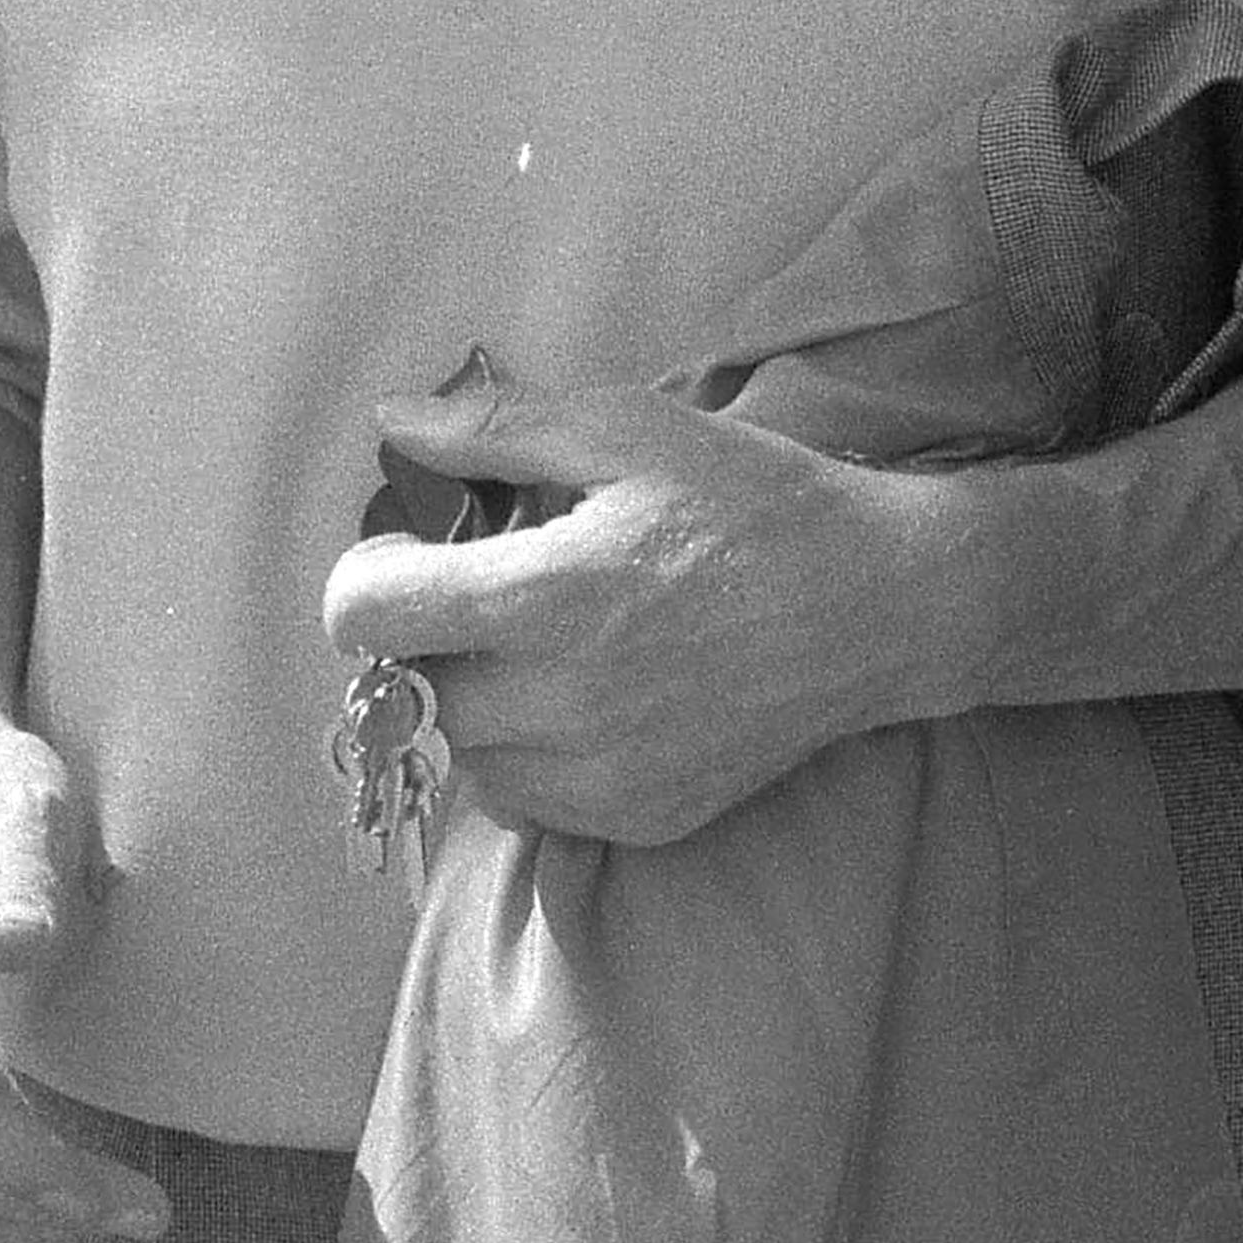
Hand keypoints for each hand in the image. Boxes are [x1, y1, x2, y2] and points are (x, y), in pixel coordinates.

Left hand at [324, 373, 938, 845]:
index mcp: (546, 596)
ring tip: (553, 645)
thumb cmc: (751, 502)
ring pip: (465, 751)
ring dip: (479, 700)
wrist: (876, 606)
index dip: (368, 576)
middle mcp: (561, 704)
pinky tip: (593, 697)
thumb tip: (389, 422)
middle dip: (434, 636)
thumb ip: (493, 429)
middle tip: (503, 590)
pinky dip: (533, 754)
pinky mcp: (633, 819)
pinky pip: (527, 800)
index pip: (366, 617)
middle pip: (412, 687)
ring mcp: (597, 776)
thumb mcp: (626, 430)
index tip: (413, 554)